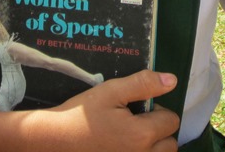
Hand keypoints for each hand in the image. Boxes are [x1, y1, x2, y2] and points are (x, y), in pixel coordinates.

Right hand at [32, 70, 179, 151]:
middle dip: (159, 132)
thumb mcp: (111, 91)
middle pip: (170, 145)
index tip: (139, 108)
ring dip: (153, 148)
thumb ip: (143, 84)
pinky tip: (122, 148)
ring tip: (131, 138)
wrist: (53, 141)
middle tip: (136, 123)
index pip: (171, 120)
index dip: (158, 110)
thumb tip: (171, 80)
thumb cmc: (81, 115)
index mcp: (142, 135)